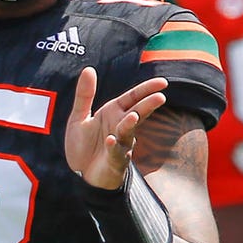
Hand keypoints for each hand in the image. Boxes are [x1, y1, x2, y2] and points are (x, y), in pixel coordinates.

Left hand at [65, 67, 166, 188]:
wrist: (79, 174)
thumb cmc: (84, 145)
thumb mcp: (79, 117)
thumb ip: (84, 94)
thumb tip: (88, 68)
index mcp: (115, 113)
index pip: (134, 98)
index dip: (147, 90)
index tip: (163, 83)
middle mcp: (121, 127)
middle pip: (137, 113)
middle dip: (148, 106)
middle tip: (160, 97)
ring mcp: (120, 144)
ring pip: (128, 133)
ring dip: (130, 125)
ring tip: (133, 116)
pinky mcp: (114, 161)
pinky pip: (115, 152)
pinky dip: (113, 147)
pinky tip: (110, 140)